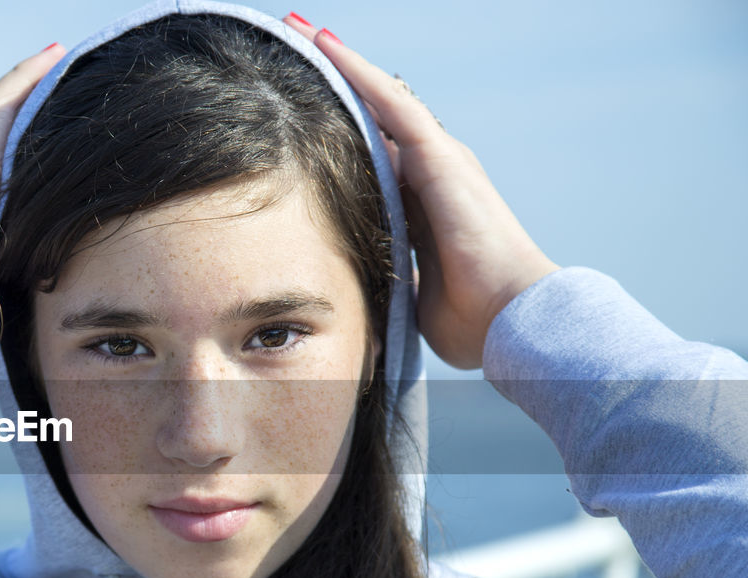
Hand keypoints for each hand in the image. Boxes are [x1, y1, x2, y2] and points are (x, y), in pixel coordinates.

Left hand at [284, 16, 558, 368]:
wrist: (511, 321)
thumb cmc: (469, 318)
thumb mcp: (410, 288)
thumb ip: (389, 274)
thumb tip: (360, 285)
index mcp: (422, 204)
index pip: (372, 155)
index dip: (338, 128)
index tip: (299, 108)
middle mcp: (431, 173)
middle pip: (373, 117)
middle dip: (334, 84)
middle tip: (292, 44)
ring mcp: (438, 160)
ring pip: (379, 99)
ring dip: (340, 64)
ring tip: (299, 30)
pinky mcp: (440, 158)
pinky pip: (393, 105)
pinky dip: (358, 74)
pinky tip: (326, 45)